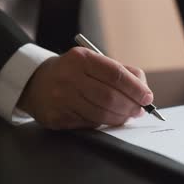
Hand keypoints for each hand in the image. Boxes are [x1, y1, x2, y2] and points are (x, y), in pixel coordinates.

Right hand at [17, 47, 152, 129]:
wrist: (36, 82)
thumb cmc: (74, 72)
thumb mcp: (94, 62)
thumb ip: (121, 72)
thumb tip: (144, 92)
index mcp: (82, 59)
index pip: (116, 74)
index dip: (136, 88)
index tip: (147, 98)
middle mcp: (69, 77)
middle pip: (110, 97)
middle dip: (130, 106)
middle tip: (139, 110)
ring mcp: (61, 99)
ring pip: (101, 114)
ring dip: (120, 118)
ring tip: (127, 115)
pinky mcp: (57, 117)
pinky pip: (89, 124)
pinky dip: (104, 123)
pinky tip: (108, 118)